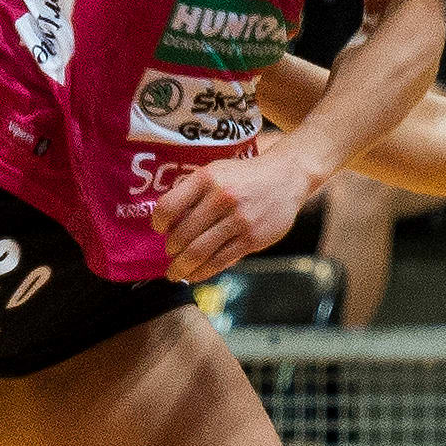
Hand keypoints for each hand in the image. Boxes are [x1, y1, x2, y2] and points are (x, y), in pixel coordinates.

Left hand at [151, 150, 314, 284]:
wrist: (287, 177)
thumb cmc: (244, 176)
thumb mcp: (216, 170)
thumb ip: (192, 190)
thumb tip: (166, 219)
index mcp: (207, 178)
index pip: (169, 206)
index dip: (158, 222)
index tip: (159, 229)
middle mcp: (221, 197)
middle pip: (183, 234)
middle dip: (171, 250)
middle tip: (170, 255)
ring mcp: (238, 220)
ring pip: (199, 252)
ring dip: (182, 267)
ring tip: (175, 273)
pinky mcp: (252, 239)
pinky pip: (220, 261)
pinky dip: (203, 272)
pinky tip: (195, 275)